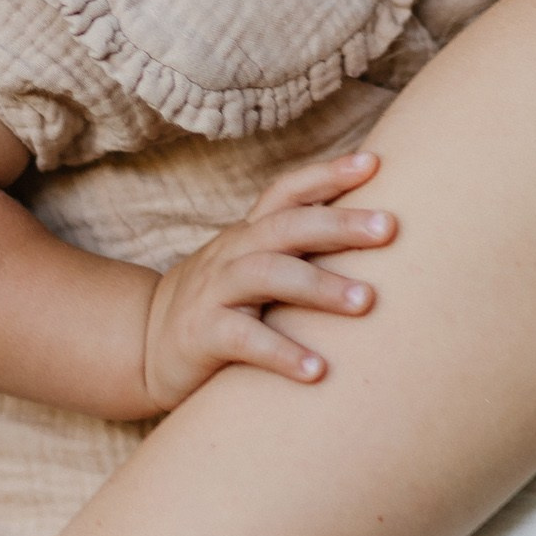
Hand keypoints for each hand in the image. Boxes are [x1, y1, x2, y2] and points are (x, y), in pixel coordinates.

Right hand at [140, 152, 394, 410]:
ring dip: (319, 285)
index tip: (374, 163)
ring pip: (267, 274)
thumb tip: (375, 236)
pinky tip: (317, 371)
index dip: (327, 174)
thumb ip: (299, 251)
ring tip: (366, 302)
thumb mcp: (255, 268)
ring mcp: (214, 292)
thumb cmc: (224, 305)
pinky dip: (282, 353)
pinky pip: (243, 339)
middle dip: (339, 223)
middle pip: (286, 227)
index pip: (288, 193)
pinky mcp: (202, 335)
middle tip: (389, 228)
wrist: (146, 344)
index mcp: (250, 234)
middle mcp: (233, 254)